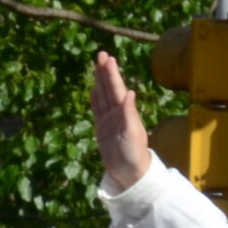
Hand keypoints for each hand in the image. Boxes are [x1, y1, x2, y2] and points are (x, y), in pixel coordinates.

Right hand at [91, 51, 152, 191]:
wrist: (129, 172)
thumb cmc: (134, 154)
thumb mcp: (132, 133)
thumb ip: (130, 113)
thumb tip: (131, 92)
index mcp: (126, 112)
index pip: (117, 89)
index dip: (112, 74)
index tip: (108, 59)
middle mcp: (118, 113)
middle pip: (109, 89)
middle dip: (105, 72)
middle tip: (101, 54)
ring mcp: (110, 120)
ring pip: (103, 96)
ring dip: (100, 81)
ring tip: (97, 66)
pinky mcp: (102, 128)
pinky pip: (97, 110)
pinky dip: (95, 98)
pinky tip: (94, 89)